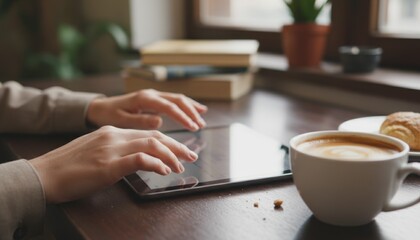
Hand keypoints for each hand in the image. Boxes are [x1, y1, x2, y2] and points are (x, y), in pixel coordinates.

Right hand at [29, 126, 197, 202]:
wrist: (44, 174)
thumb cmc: (68, 167)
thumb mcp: (95, 152)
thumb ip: (116, 151)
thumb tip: (137, 159)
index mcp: (112, 132)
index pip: (148, 133)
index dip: (168, 142)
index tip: (180, 151)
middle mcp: (114, 136)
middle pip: (155, 136)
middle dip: (177, 146)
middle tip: (191, 156)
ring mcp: (112, 149)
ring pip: (152, 144)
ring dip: (171, 155)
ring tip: (181, 166)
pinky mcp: (109, 165)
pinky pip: (140, 159)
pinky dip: (157, 164)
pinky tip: (165, 171)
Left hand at [86, 89, 207, 130]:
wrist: (98, 108)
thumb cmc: (108, 115)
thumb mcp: (121, 121)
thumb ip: (140, 121)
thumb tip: (159, 121)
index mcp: (144, 99)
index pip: (169, 107)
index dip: (183, 117)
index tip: (193, 127)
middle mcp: (151, 94)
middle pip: (177, 100)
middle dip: (191, 112)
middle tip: (201, 125)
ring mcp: (153, 95)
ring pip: (177, 98)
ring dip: (191, 108)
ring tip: (202, 118)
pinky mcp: (153, 99)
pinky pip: (173, 100)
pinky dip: (185, 105)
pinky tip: (195, 110)